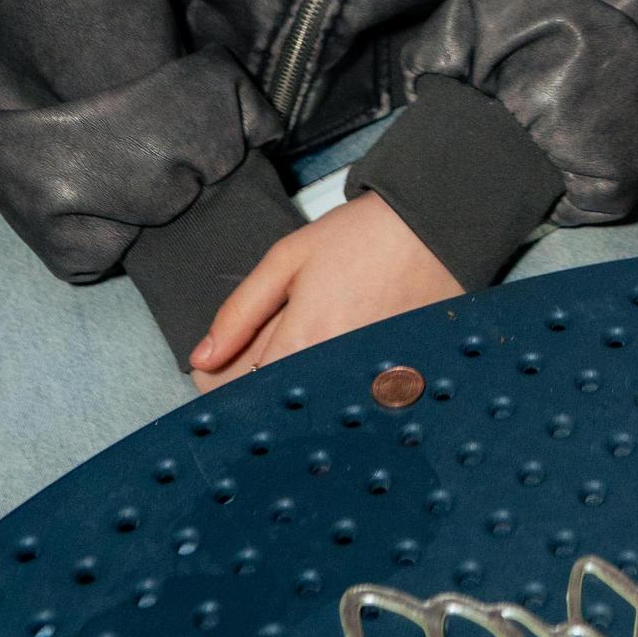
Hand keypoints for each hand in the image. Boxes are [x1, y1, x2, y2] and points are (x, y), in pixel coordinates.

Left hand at [190, 193, 460, 386]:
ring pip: (309, 408)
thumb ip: (240, 312)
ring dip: (294, 392)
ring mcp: (368, 382)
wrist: (435, 229)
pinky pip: (345, 402)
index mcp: (302, 341)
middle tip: (265, 351)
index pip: (240, 393)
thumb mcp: (288, 259)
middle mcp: (334, 371)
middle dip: (256, 389)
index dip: (220, 381)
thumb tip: (202, 359)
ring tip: (305, 349)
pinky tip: (333, 359)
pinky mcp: (393, 384)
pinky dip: (330, 389)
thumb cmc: (362, 237)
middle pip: (274, 407)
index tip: (221, 363)